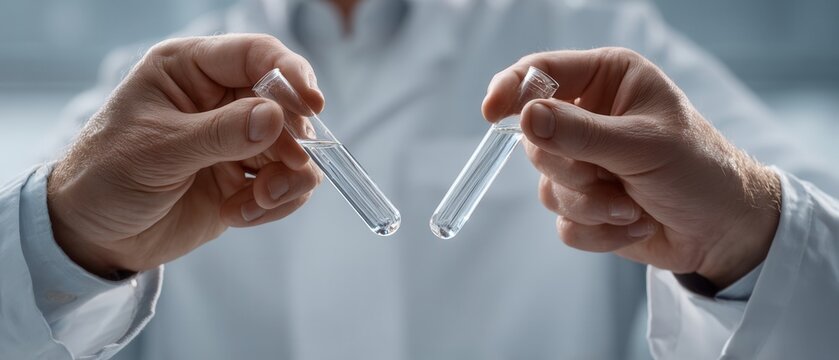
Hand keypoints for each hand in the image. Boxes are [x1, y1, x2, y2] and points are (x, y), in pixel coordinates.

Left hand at [48, 34, 322, 276]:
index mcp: (190, 71)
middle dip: (291, 143)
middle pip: (287, 106)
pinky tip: (241, 215)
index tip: (312, 105)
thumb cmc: (106, 177)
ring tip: (257, 203)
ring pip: (295, 149)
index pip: (257, 55)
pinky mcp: (245, 180)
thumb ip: (220, 134)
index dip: (290, 74)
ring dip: (285, 180)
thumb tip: (276, 118)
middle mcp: (220, 100)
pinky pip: (286, 185)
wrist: (92, 237)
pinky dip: (275, 204)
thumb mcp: (159, 151)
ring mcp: (237, 141)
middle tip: (280, 172)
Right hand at [483, 48, 780, 287]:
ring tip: (634, 205)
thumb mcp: (643, 144)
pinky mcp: (584, 204)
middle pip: (535, 140)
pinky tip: (635, 222)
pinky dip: (599, 231)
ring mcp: (583, 163)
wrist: (725, 229)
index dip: (511, 89)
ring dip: (593, 205)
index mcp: (606, 81)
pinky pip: (563, 222)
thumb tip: (526, 118)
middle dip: (573, 169)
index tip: (492, 112)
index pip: (541, 73)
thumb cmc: (699, 169)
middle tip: (610, 176)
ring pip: (547, 187)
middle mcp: (588, 117)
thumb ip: (581, 132)